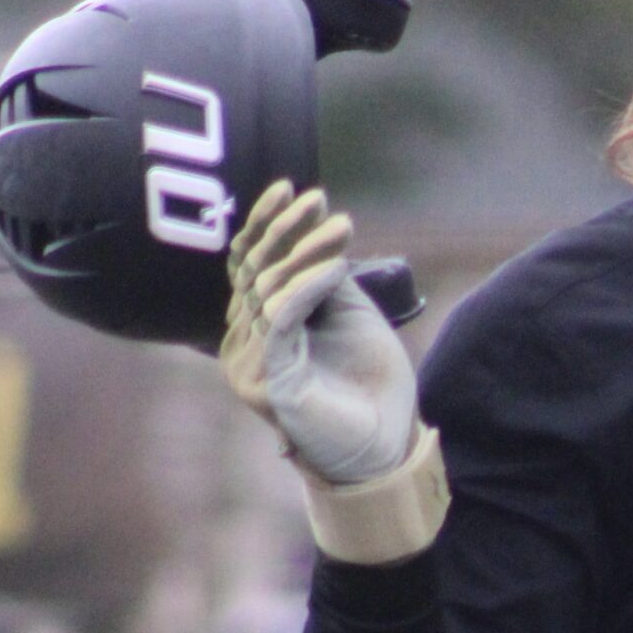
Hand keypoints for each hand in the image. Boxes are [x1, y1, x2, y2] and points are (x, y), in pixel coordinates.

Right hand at [223, 181, 416, 485]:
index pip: (251, 265)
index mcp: (261, 324)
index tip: (291, 188)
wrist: (386, 444)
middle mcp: (245, 342)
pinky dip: (307, 288)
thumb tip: (315, 233)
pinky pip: (281, 322)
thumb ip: (325, 277)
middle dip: (285, 230)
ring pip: (266, 291)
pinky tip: (334, 267)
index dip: (266, 225)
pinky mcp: (266, 382)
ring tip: (341, 229)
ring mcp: (250, 364)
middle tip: (316, 199)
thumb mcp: (351, 315)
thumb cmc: (370, 383)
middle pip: (254, 272)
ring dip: (304, 254)